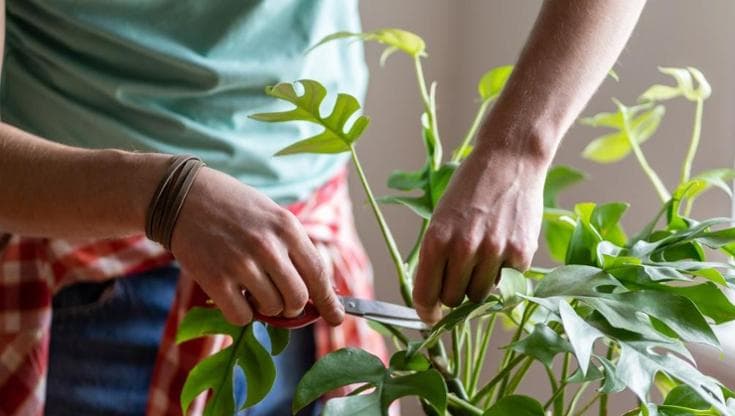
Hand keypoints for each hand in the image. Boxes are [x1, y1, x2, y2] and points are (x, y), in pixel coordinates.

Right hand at [171, 167, 344, 325]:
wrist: (182, 196)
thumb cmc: (232, 206)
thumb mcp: (272, 215)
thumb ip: (293, 247)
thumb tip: (315, 289)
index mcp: (287, 227)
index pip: (318, 273)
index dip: (329, 301)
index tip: (336, 317)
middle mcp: (268, 246)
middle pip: (298, 298)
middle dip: (293, 306)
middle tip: (281, 300)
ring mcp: (241, 264)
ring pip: (271, 309)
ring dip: (266, 308)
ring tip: (252, 287)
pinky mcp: (215, 280)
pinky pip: (242, 317)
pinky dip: (242, 313)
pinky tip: (235, 295)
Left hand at [412, 145, 546, 323]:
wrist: (509, 160)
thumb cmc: (469, 188)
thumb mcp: (441, 218)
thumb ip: (437, 257)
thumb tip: (434, 297)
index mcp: (437, 240)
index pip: (426, 295)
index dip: (426, 310)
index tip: (429, 316)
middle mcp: (463, 249)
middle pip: (453, 300)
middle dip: (453, 293)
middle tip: (459, 273)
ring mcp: (494, 252)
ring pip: (480, 296)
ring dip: (478, 284)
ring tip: (482, 256)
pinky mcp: (521, 253)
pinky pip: (506, 282)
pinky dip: (502, 271)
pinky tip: (502, 245)